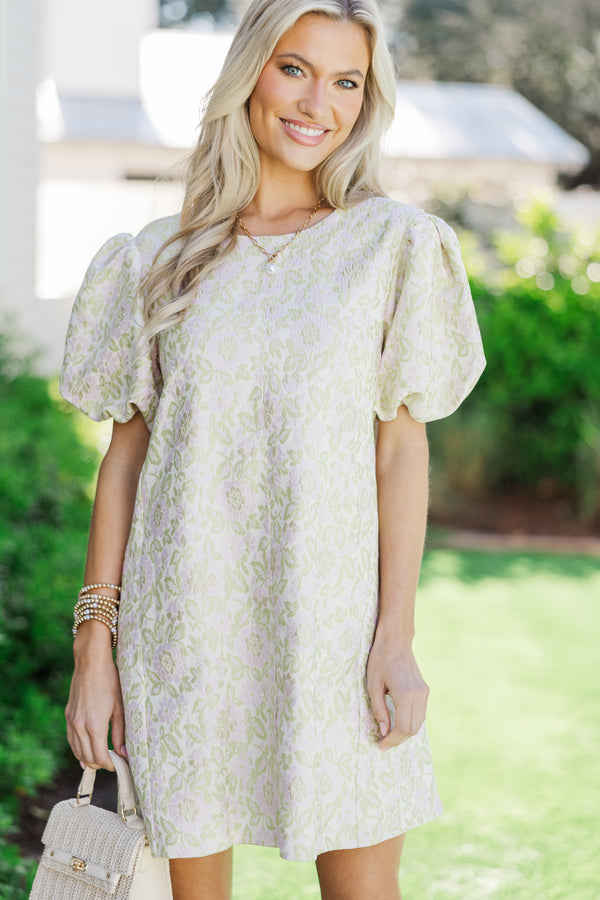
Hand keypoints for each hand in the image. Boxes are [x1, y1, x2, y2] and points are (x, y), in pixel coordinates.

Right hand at [65, 624, 125, 769]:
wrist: (91, 662)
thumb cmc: (110, 681)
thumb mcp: (119, 707)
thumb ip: (120, 732)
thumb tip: (125, 753)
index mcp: (94, 726)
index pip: (100, 756)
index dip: (110, 764)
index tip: (119, 765)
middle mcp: (80, 726)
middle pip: (87, 757)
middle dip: (100, 764)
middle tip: (113, 763)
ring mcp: (71, 721)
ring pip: (77, 750)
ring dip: (88, 758)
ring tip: (100, 760)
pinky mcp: (68, 715)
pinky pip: (71, 739)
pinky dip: (78, 749)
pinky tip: (85, 751)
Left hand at [366, 629, 428, 750]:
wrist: (396, 640)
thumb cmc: (380, 659)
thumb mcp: (373, 685)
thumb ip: (379, 710)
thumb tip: (384, 731)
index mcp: (406, 694)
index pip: (403, 727)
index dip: (392, 740)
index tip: (380, 745)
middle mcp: (419, 695)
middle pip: (413, 729)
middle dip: (399, 740)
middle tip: (383, 743)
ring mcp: (424, 692)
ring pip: (419, 723)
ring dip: (405, 733)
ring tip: (389, 735)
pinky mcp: (425, 689)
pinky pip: (421, 713)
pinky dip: (411, 722)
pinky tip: (398, 723)